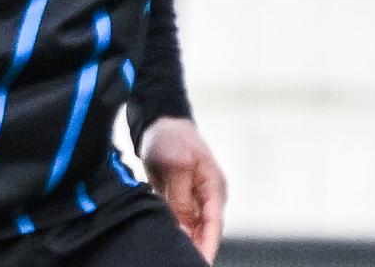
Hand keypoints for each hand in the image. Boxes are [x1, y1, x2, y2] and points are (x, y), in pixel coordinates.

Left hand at [139, 116, 225, 262]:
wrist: (160, 122)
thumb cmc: (171, 137)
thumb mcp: (175, 165)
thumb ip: (181, 198)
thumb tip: (184, 230)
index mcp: (214, 187)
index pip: (213, 225)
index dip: (207, 247)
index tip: (199, 263)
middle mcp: (208, 196)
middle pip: (204, 231)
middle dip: (195, 249)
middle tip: (179, 262)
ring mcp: (195, 198)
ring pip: (192, 229)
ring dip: (184, 242)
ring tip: (169, 255)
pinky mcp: (181, 198)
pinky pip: (180, 221)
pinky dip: (175, 231)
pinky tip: (164, 241)